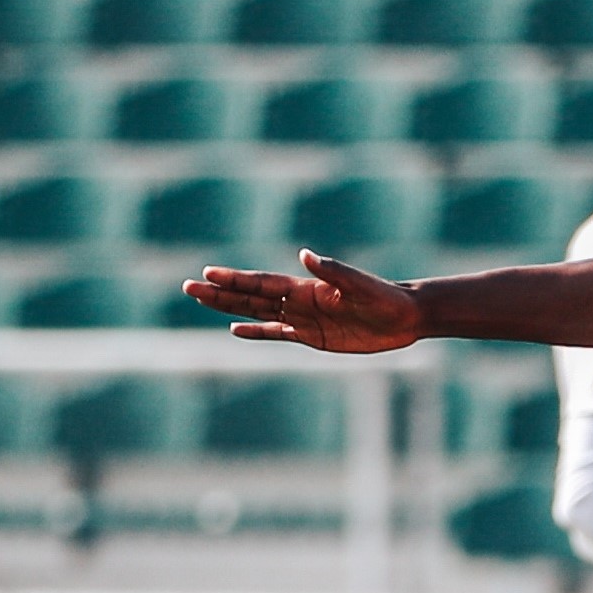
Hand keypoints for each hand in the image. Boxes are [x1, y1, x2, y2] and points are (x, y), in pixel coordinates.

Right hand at [182, 250, 423, 350]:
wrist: (404, 316)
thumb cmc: (384, 296)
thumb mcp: (359, 284)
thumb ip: (332, 271)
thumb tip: (306, 255)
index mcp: (306, 286)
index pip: (262, 282)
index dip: (235, 279)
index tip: (207, 274)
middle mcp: (299, 300)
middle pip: (251, 296)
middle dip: (220, 292)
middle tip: (188, 287)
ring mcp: (304, 318)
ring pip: (258, 312)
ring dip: (230, 308)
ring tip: (201, 301)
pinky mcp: (313, 337)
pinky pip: (278, 333)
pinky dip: (257, 331)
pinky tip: (235, 330)